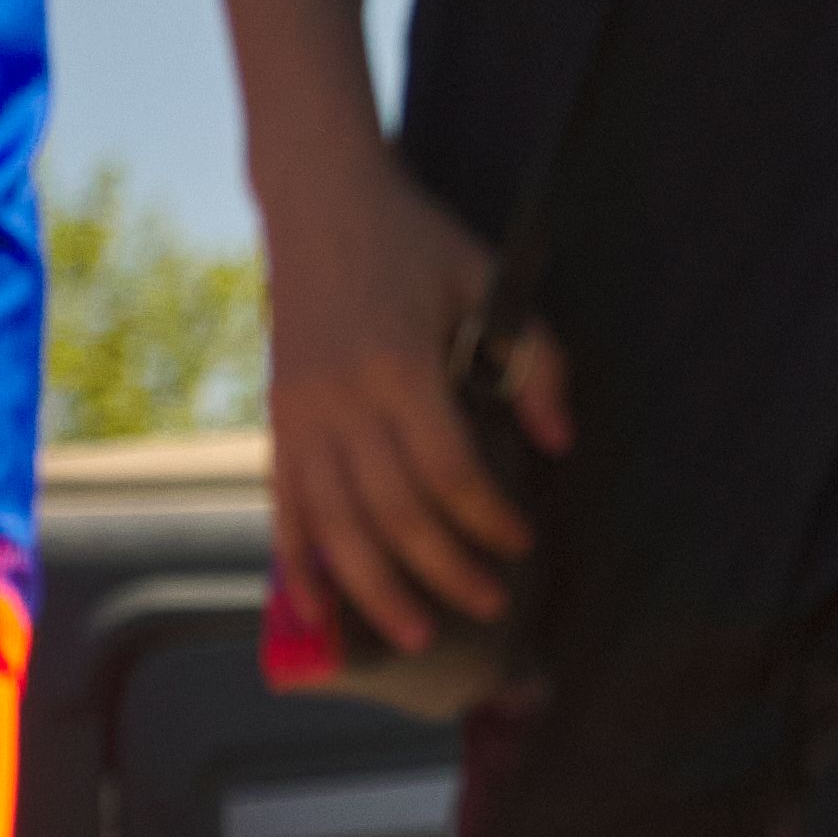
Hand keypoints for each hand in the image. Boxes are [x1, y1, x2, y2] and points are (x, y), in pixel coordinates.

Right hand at [256, 136, 548, 653]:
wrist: (319, 200)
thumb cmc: (417, 243)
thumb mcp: (490, 283)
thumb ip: (534, 360)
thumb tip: (560, 441)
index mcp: (399, 365)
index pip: (447, 468)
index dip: (487, 516)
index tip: (523, 541)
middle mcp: (340, 398)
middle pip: (392, 510)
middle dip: (442, 570)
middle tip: (489, 608)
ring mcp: (300, 412)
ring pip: (333, 522)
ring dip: (373, 586)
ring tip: (416, 636)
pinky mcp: (278, 418)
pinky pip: (284, 502)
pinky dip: (299, 559)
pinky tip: (319, 608)